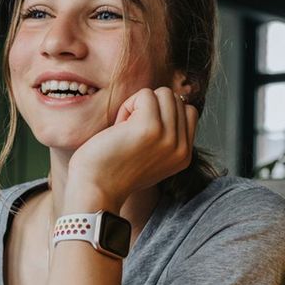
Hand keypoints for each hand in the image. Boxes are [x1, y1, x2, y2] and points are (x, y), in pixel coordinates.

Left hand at [64, 87, 197, 210]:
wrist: (96, 191)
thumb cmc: (113, 171)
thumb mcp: (151, 157)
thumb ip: (165, 135)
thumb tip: (168, 99)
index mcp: (184, 156)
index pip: (188, 112)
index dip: (162, 112)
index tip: (142, 133)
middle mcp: (181, 148)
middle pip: (175, 99)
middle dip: (150, 108)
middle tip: (130, 132)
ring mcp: (168, 137)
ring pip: (163, 93)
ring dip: (139, 105)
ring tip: (125, 130)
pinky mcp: (151, 127)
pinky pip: (145, 94)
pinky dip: (127, 106)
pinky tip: (118, 128)